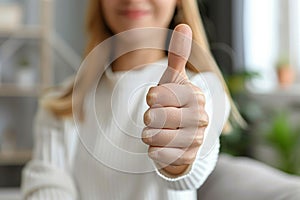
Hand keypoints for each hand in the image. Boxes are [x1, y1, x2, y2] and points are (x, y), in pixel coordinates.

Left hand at [142, 24, 208, 175]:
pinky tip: (159, 145)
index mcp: (195, 96)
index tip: (154, 99)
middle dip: (149, 116)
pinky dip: (154, 150)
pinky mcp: (188, 157)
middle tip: (154, 117)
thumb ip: (178, 55)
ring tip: (157, 131)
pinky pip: (159, 154)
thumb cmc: (177, 103)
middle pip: (155, 117)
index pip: (159, 96)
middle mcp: (199, 118)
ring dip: (149, 134)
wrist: (186, 134)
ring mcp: (195, 139)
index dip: (152, 97)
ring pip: (155, 137)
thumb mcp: (175, 79)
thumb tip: (183, 25)